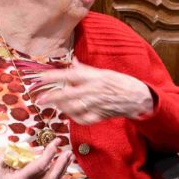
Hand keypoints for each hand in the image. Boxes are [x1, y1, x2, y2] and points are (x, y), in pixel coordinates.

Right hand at [0, 139, 71, 178]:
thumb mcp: (2, 158)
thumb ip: (22, 155)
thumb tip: (40, 150)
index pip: (40, 166)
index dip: (50, 152)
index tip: (57, 142)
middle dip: (61, 166)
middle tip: (68, 152)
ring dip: (59, 172)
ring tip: (66, 160)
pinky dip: (51, 178)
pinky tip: (55, 169)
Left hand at [35, 60, 155, 124]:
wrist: (138, 98)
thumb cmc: (121, 83)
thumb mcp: (104, 72)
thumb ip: (85, 69)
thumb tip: (72, 60)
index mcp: (95, 78)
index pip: (71, 75)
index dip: (55, 76)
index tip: (41, 77)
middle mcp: (94, 91)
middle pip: (69, 95)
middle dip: (53, 97)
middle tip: (40, 99)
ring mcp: (97, 105)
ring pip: (74, 108)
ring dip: (62, 106)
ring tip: (55, 103)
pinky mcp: (100, 116)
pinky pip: (82, 118)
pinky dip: (73, 116)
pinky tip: (68, 112)